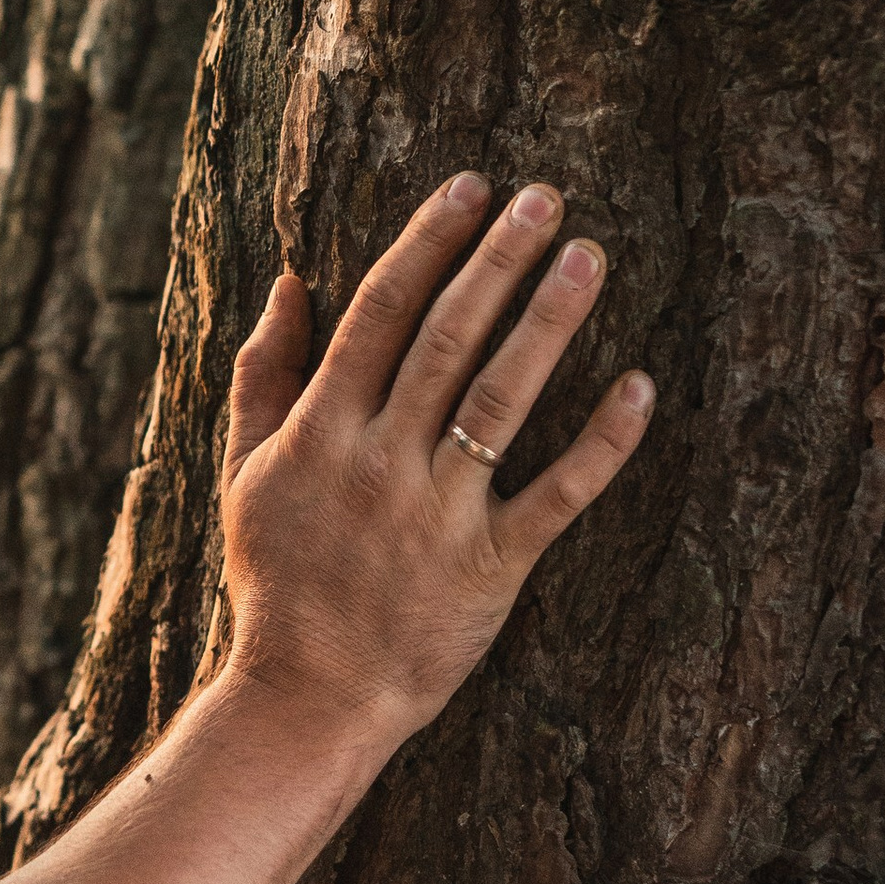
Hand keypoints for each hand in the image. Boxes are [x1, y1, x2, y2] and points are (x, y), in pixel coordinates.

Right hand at [216, 172, 652, 746]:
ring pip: (499, 399)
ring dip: (547, 323)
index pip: (378, 314)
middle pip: (444, 340)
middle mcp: (379, 462)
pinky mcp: (491, 567)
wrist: (307, 696)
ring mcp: (437, 514)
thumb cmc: (277, 580)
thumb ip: (262, 375)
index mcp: (320, 432)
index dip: (425, 244)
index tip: (469, 187)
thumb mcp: (245, 471)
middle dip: (495, 261)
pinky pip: (555, 494)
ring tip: (587, 257)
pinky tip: (639, 385)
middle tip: (545, 196)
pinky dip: (601, 441)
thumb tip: (287, 281)